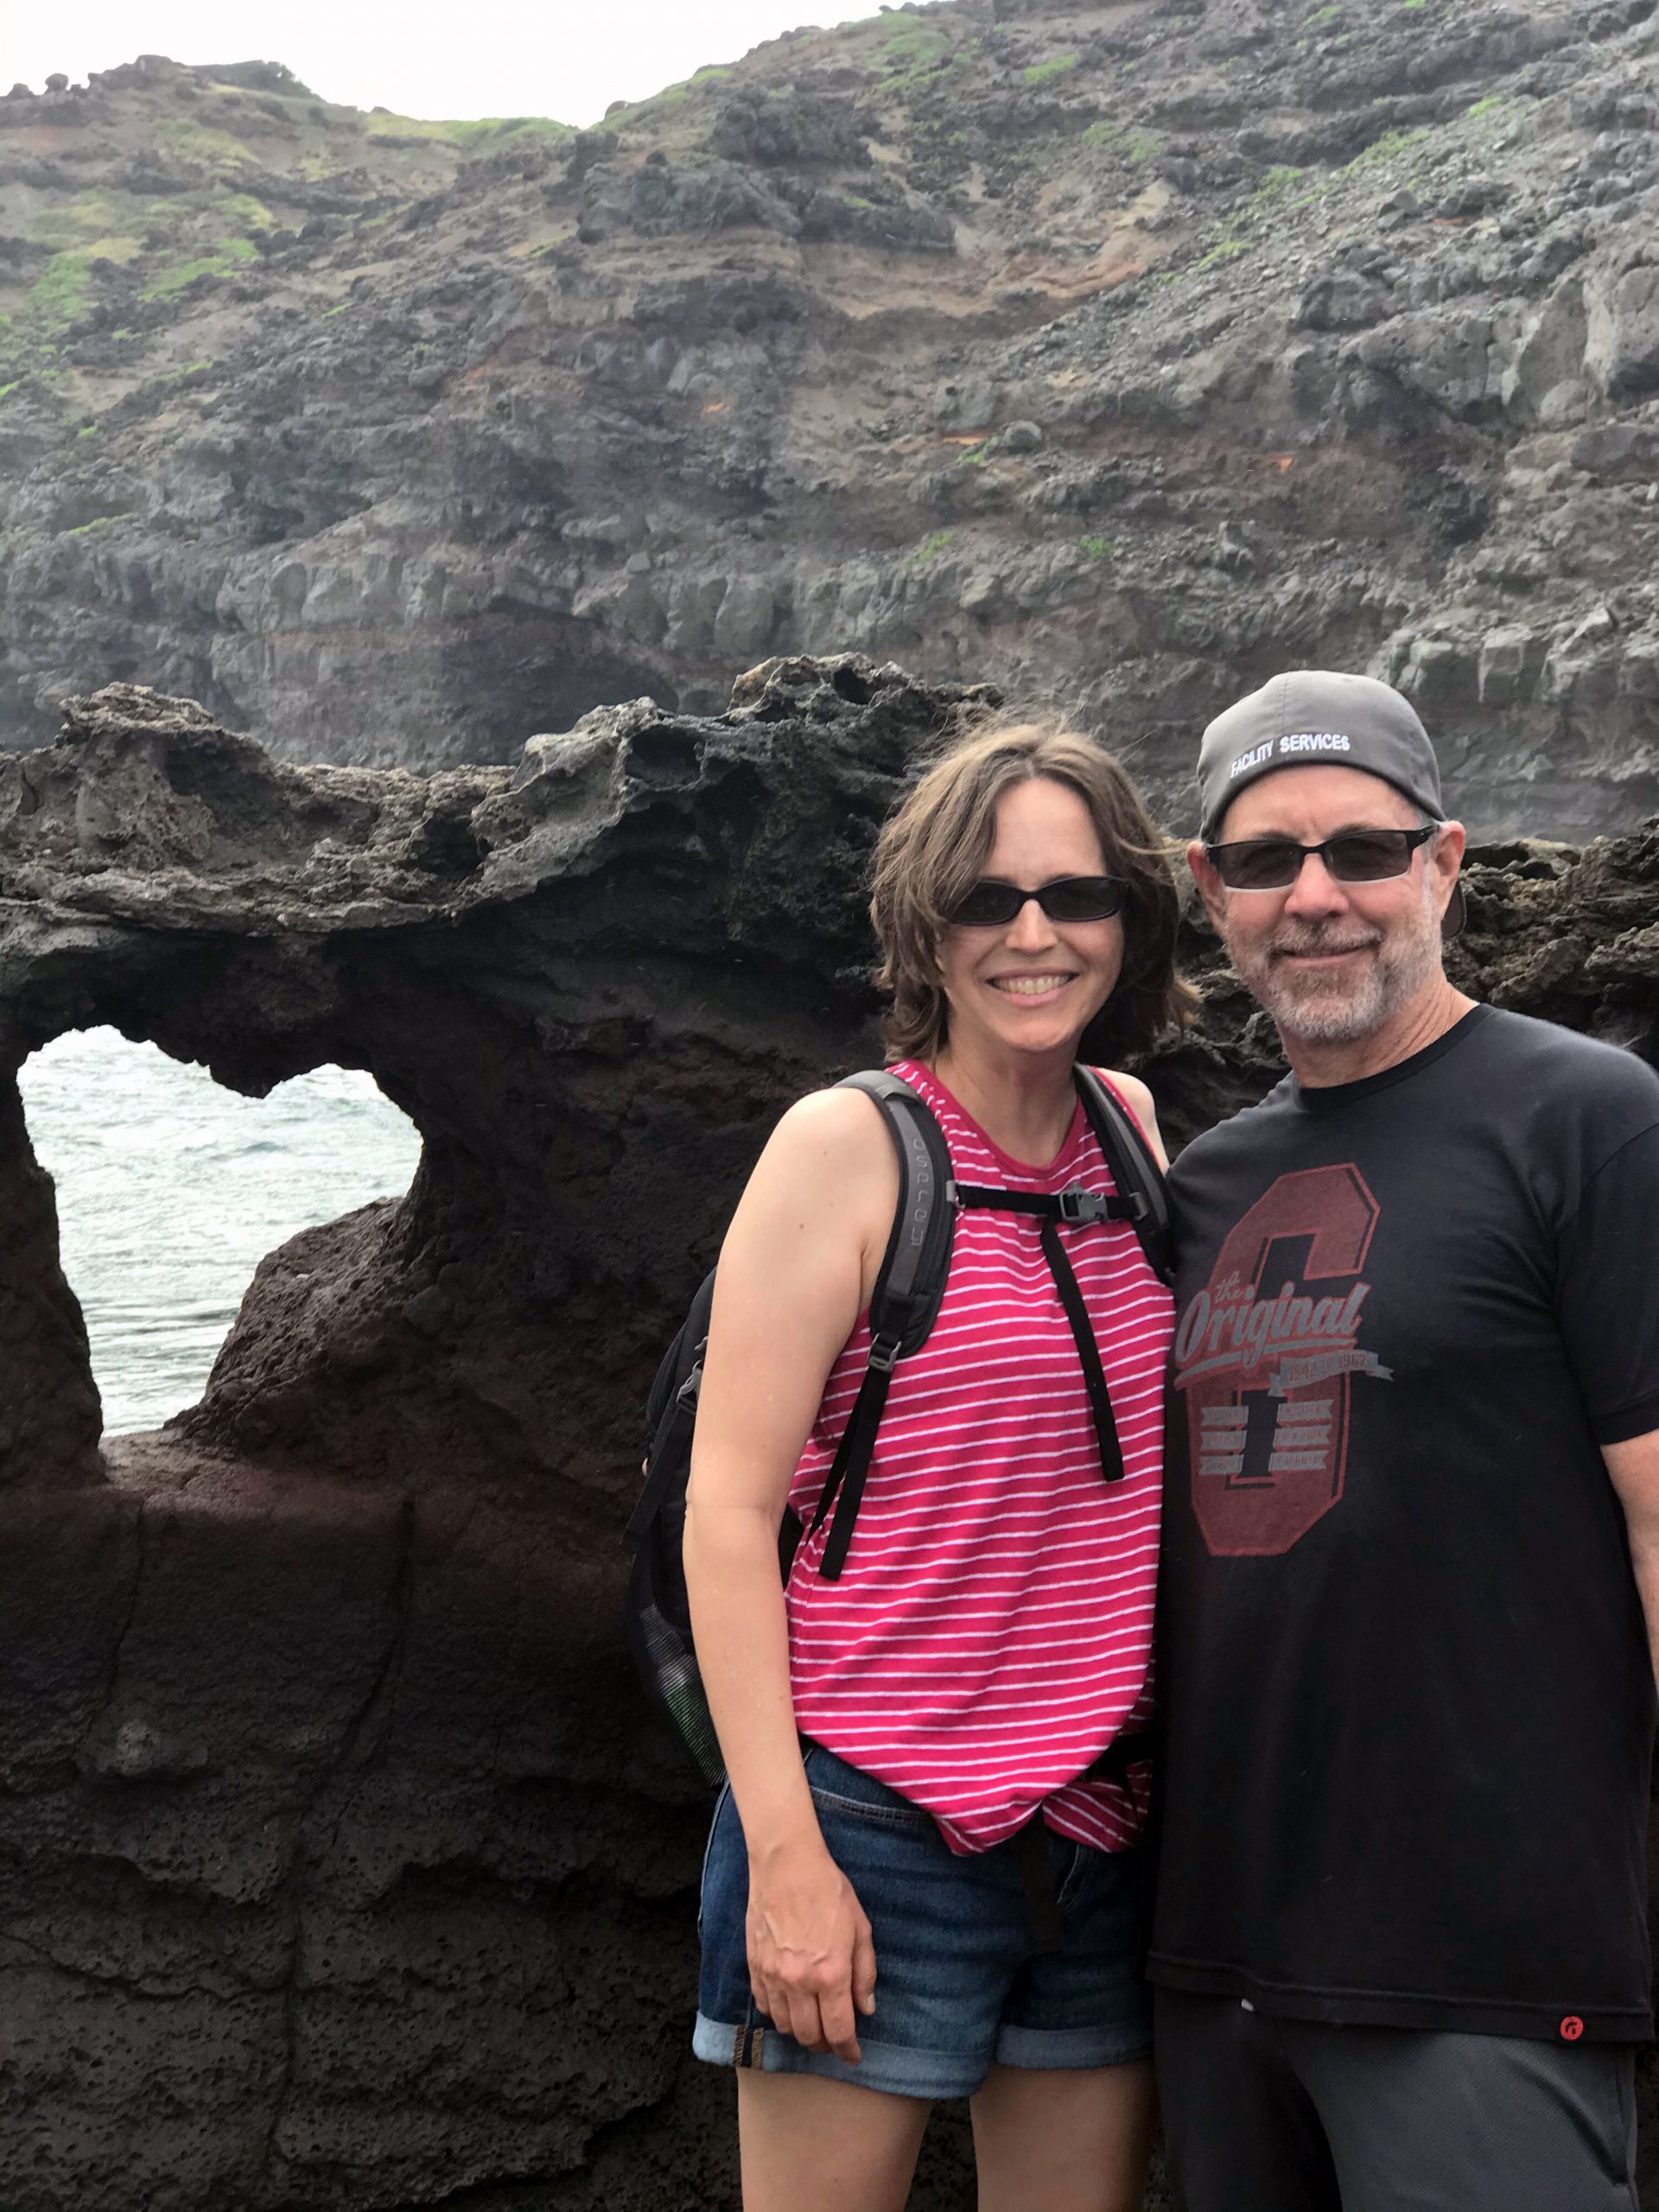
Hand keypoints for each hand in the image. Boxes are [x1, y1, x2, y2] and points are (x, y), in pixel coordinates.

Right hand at [745, 1836, 876, 2061]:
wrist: (787, 1865)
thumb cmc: (829, 1891)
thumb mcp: (860, 1929)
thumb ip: (864, 1973)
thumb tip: (866, 2009)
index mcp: (830, 1974)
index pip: (839, 2031)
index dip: (848, 2050)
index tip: (853, 2056)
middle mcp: (799, 1982)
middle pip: (809, 2036)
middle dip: (824, 2045)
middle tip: (834, 2039)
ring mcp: (773, 1976)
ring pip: (784, 2026)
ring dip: (801, 2031)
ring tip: (813, 2022)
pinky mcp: (754, 1966)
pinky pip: (764, 2006)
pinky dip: (778, 2014)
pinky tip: (789, 2005)